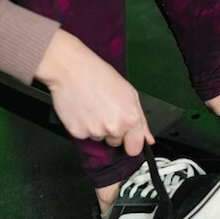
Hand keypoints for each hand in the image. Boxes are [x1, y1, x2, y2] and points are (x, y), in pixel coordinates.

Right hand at [34, 29, 154, 155]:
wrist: (71, 69)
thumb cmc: (99, 76)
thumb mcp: (129, 94)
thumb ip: (141, 121)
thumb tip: (148, 138)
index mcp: (130, 119)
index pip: (135, 148)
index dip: (131, 142)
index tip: (127, 137)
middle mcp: (114, 128)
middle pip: (116, 142)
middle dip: (112, 131)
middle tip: (105, 110)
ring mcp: (95, 132)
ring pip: (99, 138)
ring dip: (97, 127)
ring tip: (93, 106)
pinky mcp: (77, 133)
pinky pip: (83, 135)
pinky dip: (82, 126)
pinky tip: (82, 109)